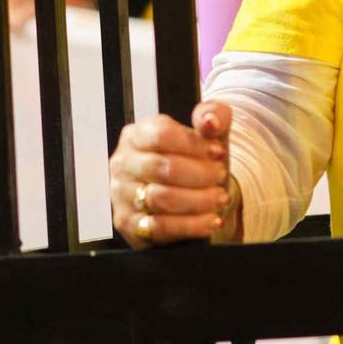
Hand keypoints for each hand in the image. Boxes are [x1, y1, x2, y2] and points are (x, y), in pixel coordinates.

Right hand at [110, 102, 233, 247]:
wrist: (186, 193)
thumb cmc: (195, 159)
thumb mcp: (208, 133)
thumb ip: (213, 116)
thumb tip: (210, 120)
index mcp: (138, 135)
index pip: (162, 135)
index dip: (195, 145)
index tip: (218, 152)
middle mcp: (124, 163)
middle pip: (163, 168)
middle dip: (200, 174)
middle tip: (221, 177)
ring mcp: (121, 194)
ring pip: (162, 199)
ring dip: (199, 200)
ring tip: (220, 197)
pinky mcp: (128, 223)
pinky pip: (160, 227)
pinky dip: (192, 225)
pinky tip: (211, 219)